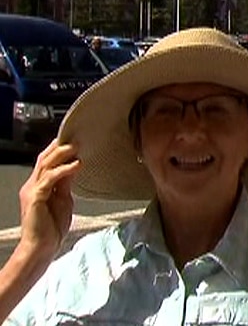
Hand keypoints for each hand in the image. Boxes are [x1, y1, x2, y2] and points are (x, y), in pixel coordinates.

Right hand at [17, 138, 80, 259]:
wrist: (42, 247)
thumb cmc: (52, 228)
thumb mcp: (64, 200)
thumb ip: (66, 184)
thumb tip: (74, 166)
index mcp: (39, 185)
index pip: (47, 161)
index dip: (59, 149)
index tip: (75, 139)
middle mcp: (33, 185)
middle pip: (44, 159)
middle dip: (60, 147)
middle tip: (76, 137)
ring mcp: (33, 191)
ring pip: (45, 165)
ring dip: (62, 154)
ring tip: (77, 146)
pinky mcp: (36, 197)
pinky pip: (50, 179)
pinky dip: (64, 170)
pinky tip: (76, 165)